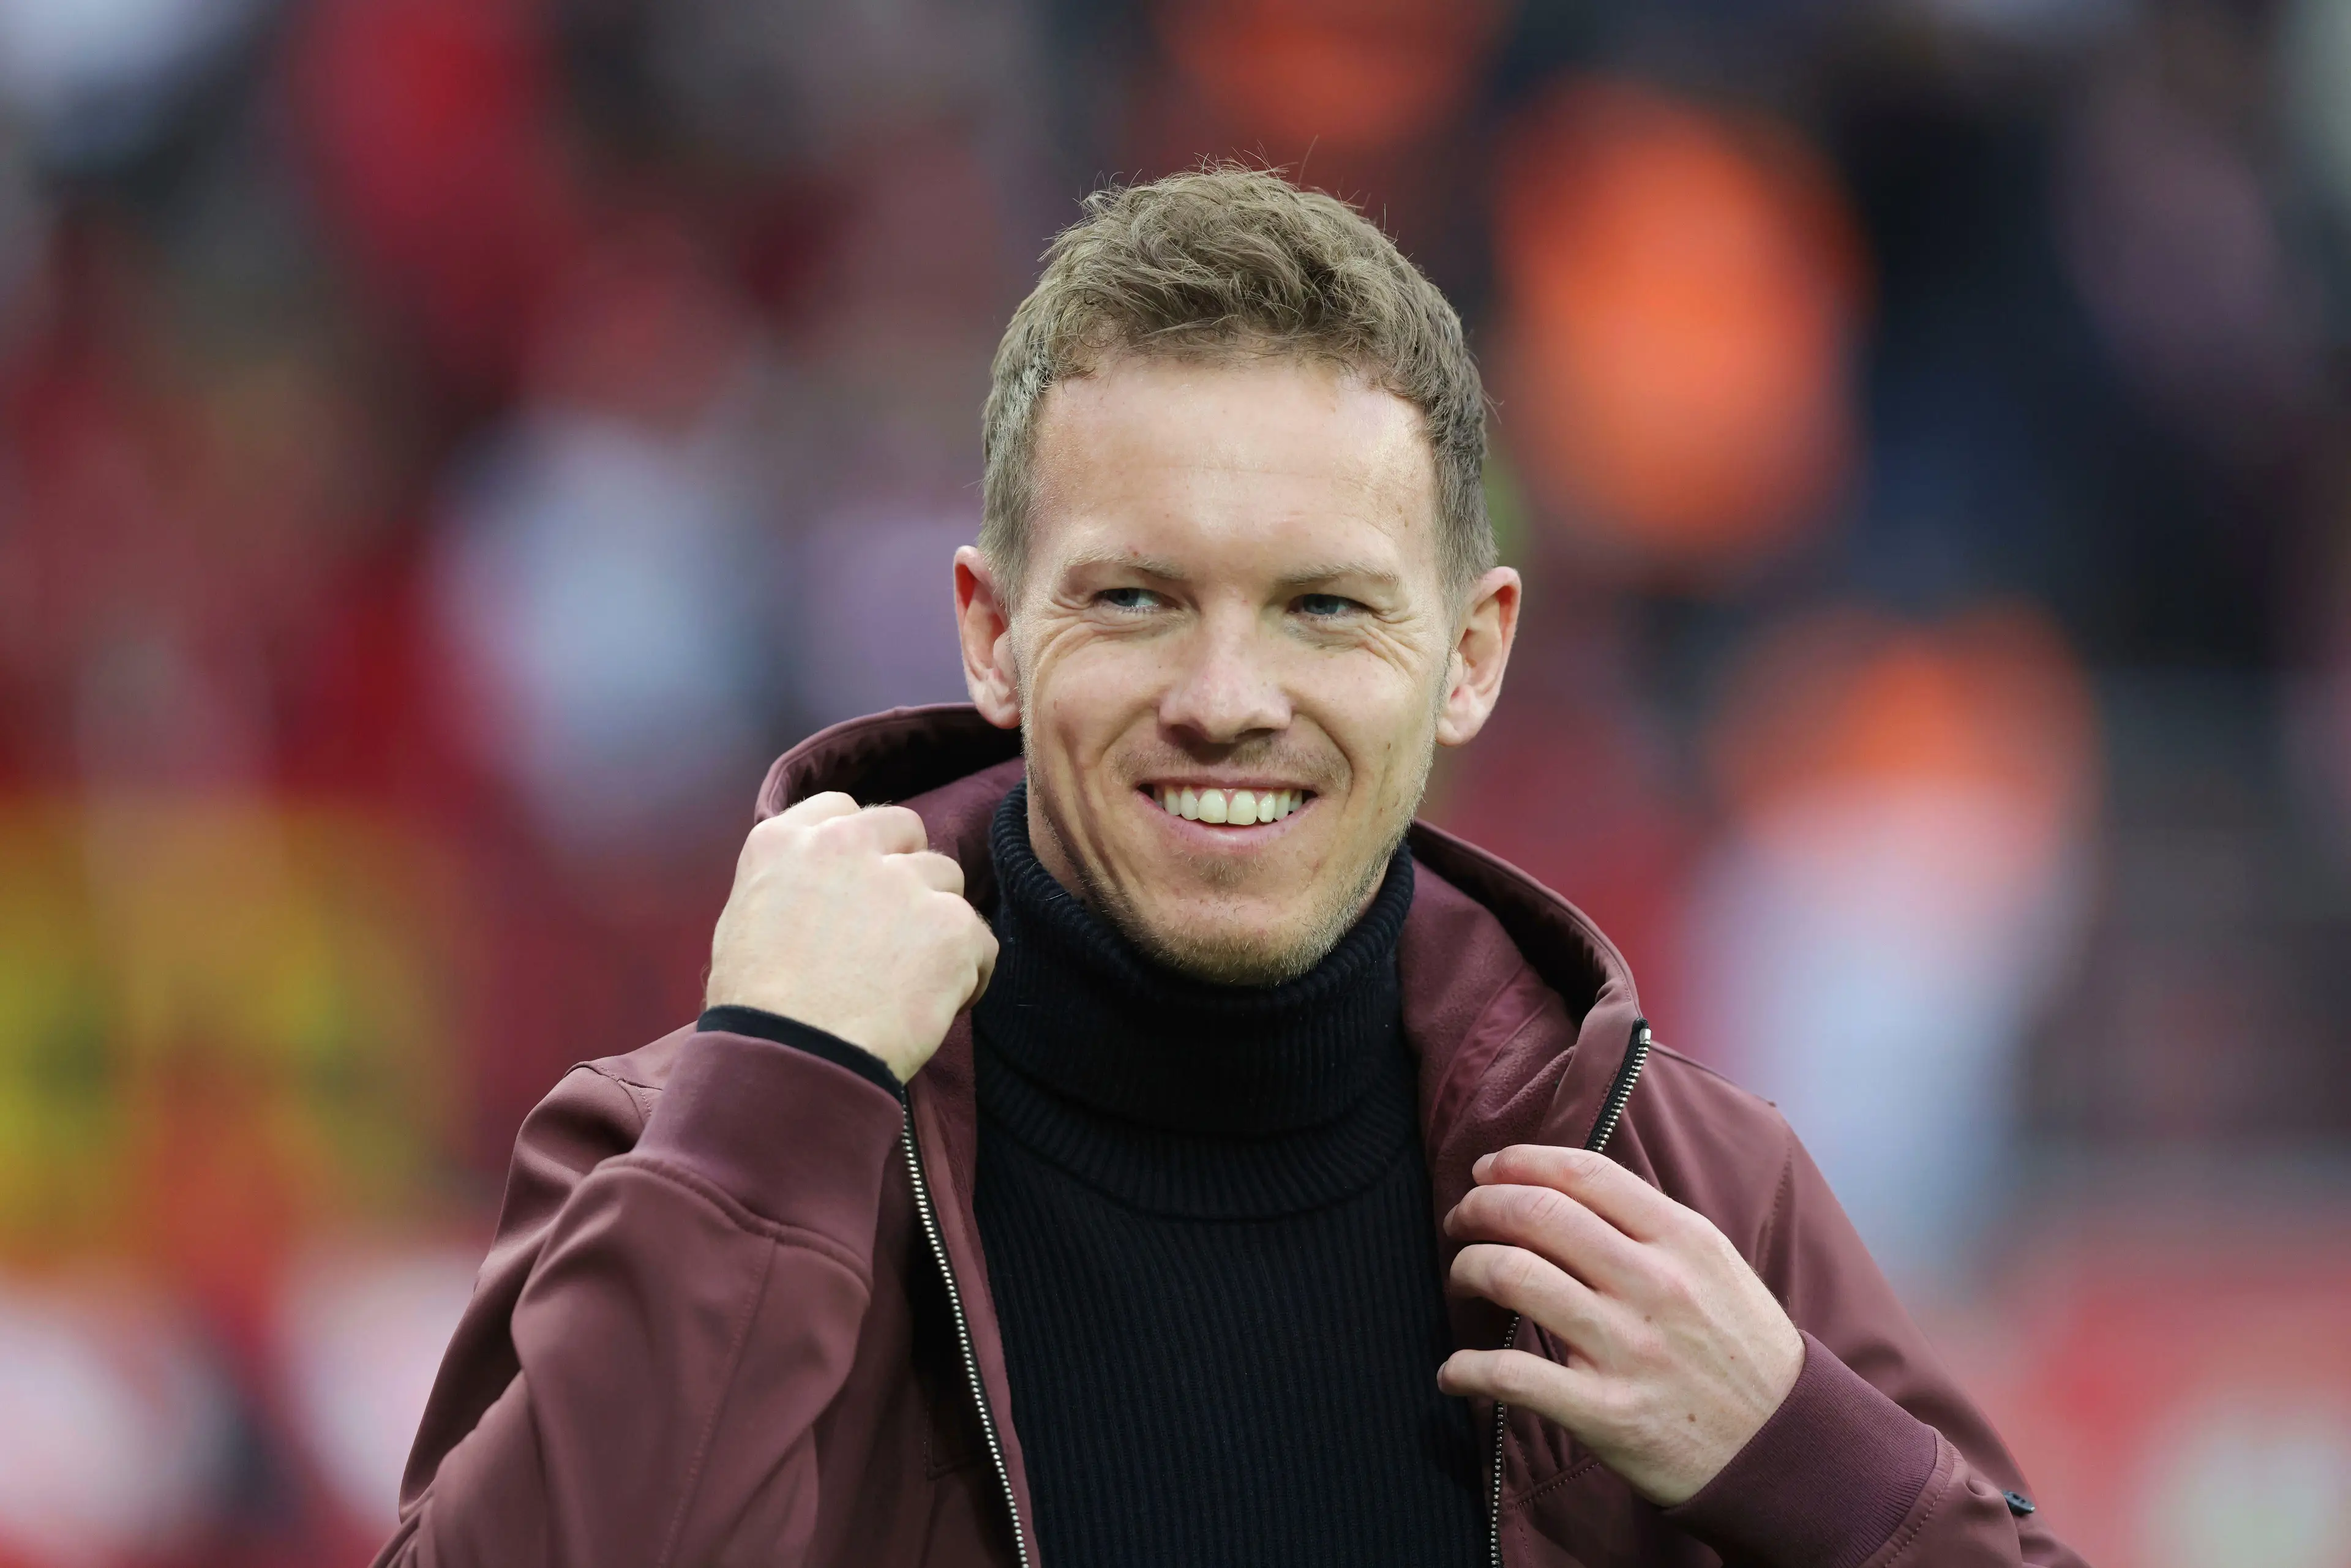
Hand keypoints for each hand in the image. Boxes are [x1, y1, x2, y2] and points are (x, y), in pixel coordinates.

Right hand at [706, 792, 997, 1082]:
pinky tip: (935, 1008)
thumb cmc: (758, 1013)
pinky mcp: (951, 925)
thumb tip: (821, 891)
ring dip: (937, 922)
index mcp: (786, 841)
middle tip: (892, 932)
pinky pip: (981, 940)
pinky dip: (968, 974)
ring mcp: (903, 881)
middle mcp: (845, 844)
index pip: (842, 810)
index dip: (862, 848)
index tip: (861, 884)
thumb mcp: (743, 926)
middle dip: (907, 872)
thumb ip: (789, 886)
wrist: (793, 1060)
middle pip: (906, 831)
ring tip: (909, 981)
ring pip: (947, 881)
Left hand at [1436, 1145, 1803, 1506]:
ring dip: (1466, 1268)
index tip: (1487, 1170)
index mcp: (1683, 1240)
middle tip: (1461, 1219)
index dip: (1519, 1161)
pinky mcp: (1607, 1412)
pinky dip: (1465, 1368)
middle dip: (1480, 1206)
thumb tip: (1563, 1188)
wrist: (1786, 1448)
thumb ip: (1647, 1226)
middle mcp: (1655, 1285)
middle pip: (1538, 1214)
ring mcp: (1630, 1349)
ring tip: (1461, 1278)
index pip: (1583, 1172)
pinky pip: (1511, 1375)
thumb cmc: (1739, 1349)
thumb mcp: (1715, 1267)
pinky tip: (1453, 1371)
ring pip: (1515, 1275)